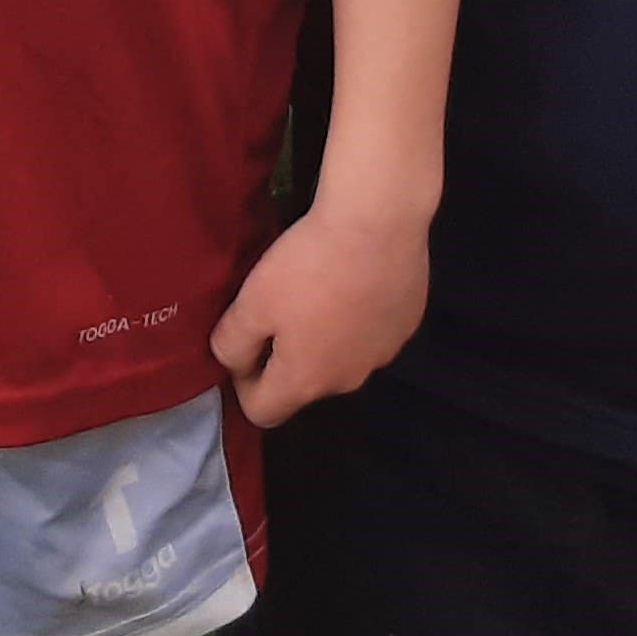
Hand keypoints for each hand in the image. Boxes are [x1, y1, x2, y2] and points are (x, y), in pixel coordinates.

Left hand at [205, 198, 427, 426]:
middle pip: (304, 384)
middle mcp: (348, 381)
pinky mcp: (406, 325)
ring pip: (340, 357)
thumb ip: (231, 345)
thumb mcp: (251, 303)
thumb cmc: (309, 266)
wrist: (378, 222)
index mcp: (306, 382)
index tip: (243, 341)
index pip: (263, 412)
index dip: (242, 383)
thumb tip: (235, 364)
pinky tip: (353, 278)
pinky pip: (371, 332)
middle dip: (285, 356)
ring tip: (318, 287)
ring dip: (324, 336)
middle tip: (278, 306)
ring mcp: (383, 354)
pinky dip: (357, 316)